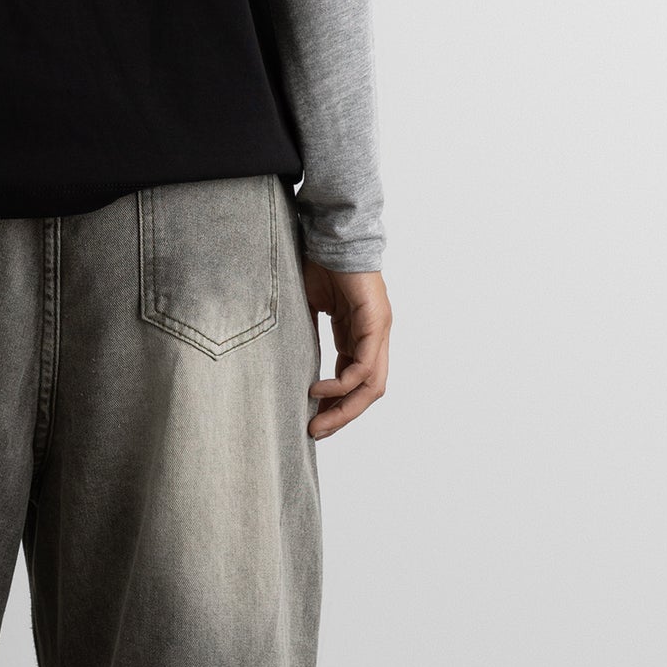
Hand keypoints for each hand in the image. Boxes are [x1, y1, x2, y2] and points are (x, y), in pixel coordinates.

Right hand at [302, 264, 390, 439]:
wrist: (328, 233)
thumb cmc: (317, 265)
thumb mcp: (310, 311)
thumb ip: (308, 338)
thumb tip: (288, 365)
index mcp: (359, 336)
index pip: (357, 382)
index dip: (339, 406)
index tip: (314, 422)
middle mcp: (374, 336)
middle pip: (369, 391)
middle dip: (343, 416)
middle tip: (316, 433)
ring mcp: (378, 330)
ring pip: (371, 384)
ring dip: (345, 408)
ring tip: (318, 422)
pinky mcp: (375, 322)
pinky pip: (363, 365)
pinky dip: (343, 384)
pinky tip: (318, 390)